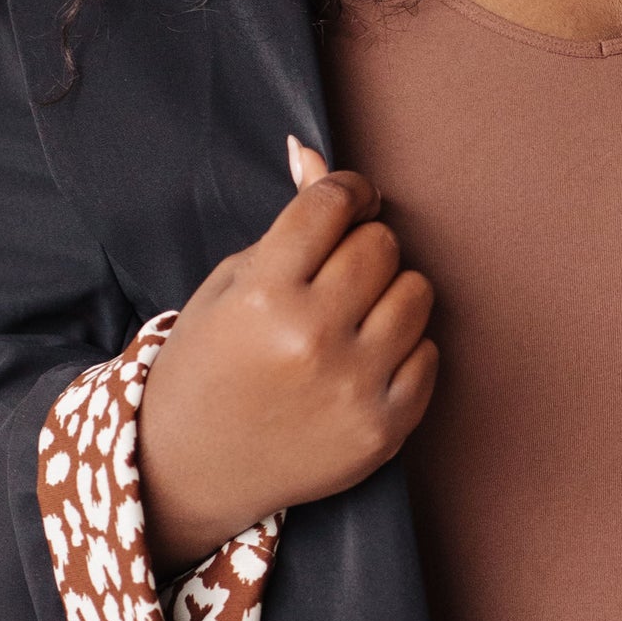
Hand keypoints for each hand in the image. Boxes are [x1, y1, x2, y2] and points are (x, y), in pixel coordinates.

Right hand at [135, 138, 438, 570]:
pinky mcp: (384, 428)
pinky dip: (406, 349)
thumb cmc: (207, 365)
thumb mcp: (228, 285)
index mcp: (263, 295)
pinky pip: (430, 353)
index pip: (333, 203)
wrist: (191, 468)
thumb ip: (285, 224)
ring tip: (354, 314)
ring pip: (417, 292)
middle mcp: (311, 337)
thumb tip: (313, 151)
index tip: (347, 201)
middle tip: (338, 270)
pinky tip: (365, 359)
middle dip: (363, 245)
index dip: (347, 191)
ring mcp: (353, 386)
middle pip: (381, 245)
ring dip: (391, 293)